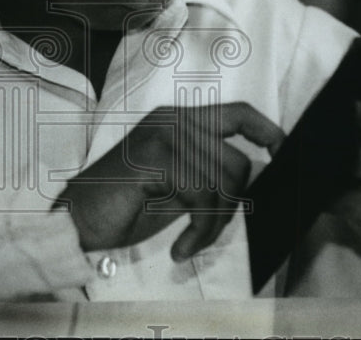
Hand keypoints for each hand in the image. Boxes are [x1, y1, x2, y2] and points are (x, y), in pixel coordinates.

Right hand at [57, 102, 282, 260]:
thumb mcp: (177, 185)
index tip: (283, 154)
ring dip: (213, 224)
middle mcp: (172, 120)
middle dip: (231, 205)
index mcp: (178, 120)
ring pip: (223, 182)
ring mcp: (163, 136)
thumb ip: (210, 173)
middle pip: (237, 159)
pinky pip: (203, 198)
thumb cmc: (124, 205)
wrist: (77, 220)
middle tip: (206, 230)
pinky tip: (181, 248)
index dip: (268, 131)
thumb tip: (257, 175)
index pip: (238, 113)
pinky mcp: (155, 158)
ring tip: (191, 240)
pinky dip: (200, 232)